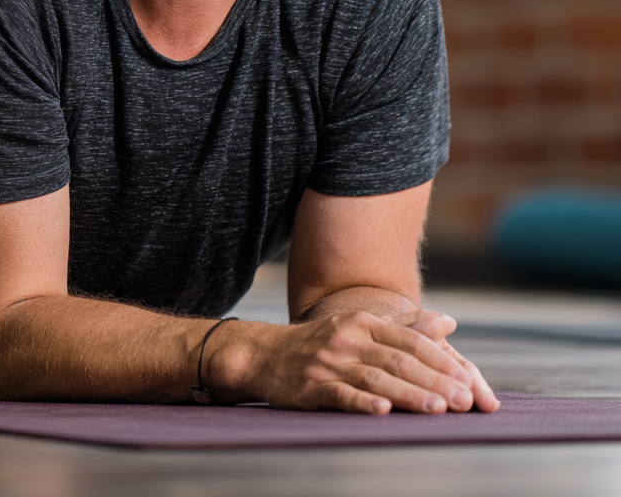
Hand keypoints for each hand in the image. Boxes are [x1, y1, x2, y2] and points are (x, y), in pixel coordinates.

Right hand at [218, 312, 488, 414]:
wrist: (263, 353)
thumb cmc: (319, 345)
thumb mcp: (359, 328)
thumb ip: (404, 327)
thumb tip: (448, 321)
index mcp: (363, 323)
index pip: (411, 341)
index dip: (442, 362)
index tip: (470, 382)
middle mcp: (348, 338)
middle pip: (399, 361)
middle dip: (435, 382)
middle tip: (465, 402)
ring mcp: (329, 362)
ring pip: (376, 378)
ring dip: (409, 394)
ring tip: (438, 410)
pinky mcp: (310, 385)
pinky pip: (340, 394)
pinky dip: (363, 403)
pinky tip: (383, 411)